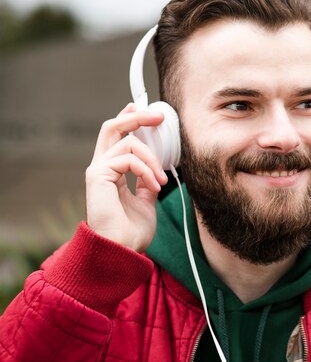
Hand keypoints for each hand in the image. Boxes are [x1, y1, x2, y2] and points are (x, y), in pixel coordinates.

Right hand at [85, 103, 168, 251]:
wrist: (121, 250)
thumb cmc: (131, 232)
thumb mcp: (146, 202)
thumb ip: (147, 184)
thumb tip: (157, 172)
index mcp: (111, 171)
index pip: (116, 136)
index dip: (130, 118)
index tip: (148, 110)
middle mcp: (101, 167)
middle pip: (113, 126)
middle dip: (137, 116)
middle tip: (159, 117)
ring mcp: (97, 170)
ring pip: (126, 141)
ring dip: (152, 158)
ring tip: (161, 181)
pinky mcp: (97, 176)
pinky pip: (127, 158)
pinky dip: (146, 169)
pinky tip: (155, 186)